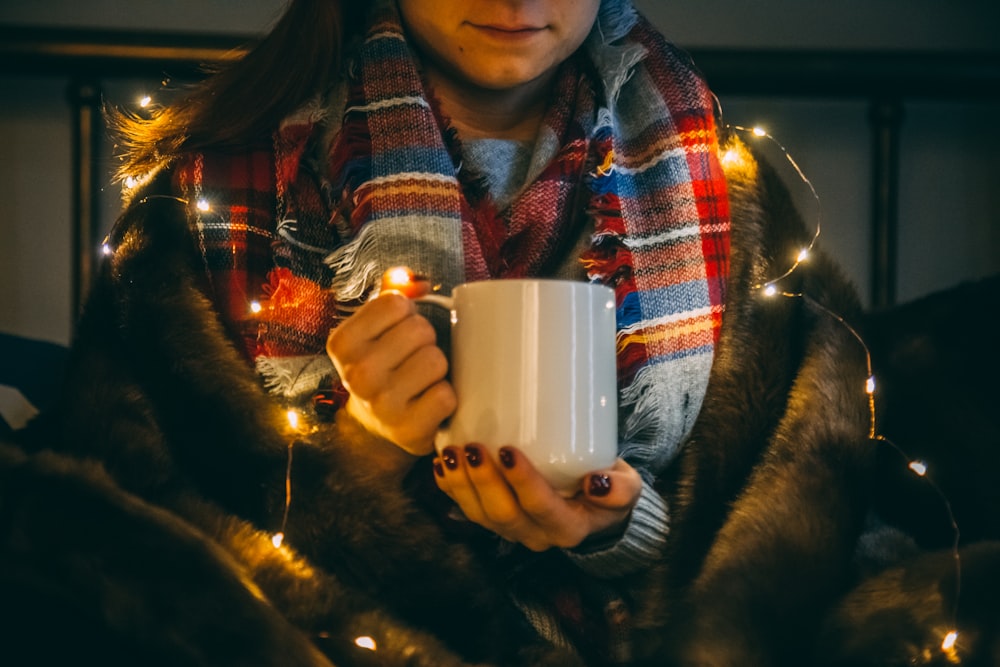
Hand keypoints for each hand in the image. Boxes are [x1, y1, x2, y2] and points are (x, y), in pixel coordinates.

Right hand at [326, 278, 455, 460]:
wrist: (378, 426)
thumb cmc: (385, 366)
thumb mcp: (376, 328)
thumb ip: (393, 291)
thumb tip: (419, 283)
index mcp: (343, 342)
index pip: (395, 303)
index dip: (408, 314)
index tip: (398, 333)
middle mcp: (356, 373)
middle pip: (420, 329)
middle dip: (426, 341)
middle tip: (413, 359)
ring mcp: (381, 404)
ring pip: (436, 360)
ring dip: (438, 369)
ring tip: (421, 380)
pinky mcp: (408, 429)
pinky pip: (446, 396)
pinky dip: (445, 397)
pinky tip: (428, 403)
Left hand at [433, 446, 642, 551]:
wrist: (594, 503)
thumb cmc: (609, 486)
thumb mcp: (627, 487)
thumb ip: (621, 489)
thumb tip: (598, 482)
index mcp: (567, 528)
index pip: (541, 508)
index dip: (521, 482)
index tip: (508, 450)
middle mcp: (535, 535)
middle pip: (503, 514)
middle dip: (483, 481)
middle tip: (472, 447)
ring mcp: (511, 529)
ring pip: (479, 514)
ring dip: (461, 484)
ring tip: (452, 452)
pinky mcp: (494, 518)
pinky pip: (466, 508)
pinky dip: (450, 487)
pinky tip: (441, 462)